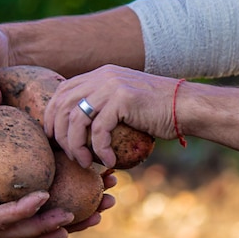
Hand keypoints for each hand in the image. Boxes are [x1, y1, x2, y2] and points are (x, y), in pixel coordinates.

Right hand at [0, 139, 79, 237]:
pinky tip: (50, 219)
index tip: (47, 195)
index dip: (24, 210)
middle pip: (18, 235)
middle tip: (86, 214)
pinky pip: (7, 229)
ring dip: (50, 230)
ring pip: (16, 236)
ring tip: (83, 222)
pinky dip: (32, 227)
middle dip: (52, 226)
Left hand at [45, 65, 178, 167]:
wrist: (187, 107)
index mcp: (99, 74)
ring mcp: (112, 86)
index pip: (62, 91)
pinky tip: (109, 162)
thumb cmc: (157, 111)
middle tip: (68, 156)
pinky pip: (99, 130)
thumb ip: (102, 106)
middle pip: (62, 105)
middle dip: (59, 134)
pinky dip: (100, 150)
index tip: (53, 138)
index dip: (51, 115)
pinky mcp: (123, 100)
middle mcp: (102, 76)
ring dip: (76, 146)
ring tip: (85, 163)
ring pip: (76, 120)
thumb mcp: (123, 101)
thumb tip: (77, 128)